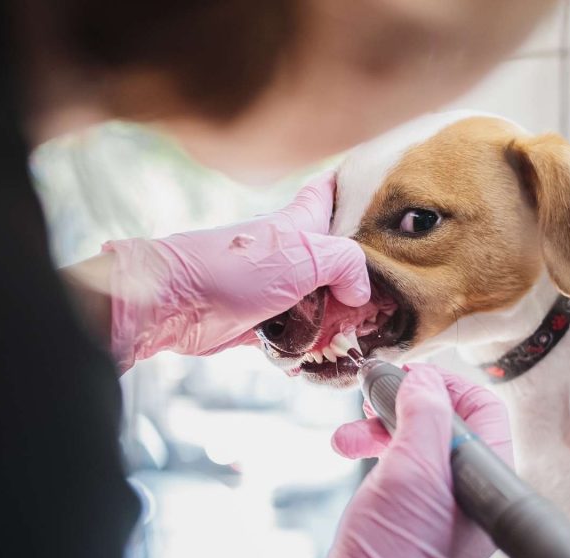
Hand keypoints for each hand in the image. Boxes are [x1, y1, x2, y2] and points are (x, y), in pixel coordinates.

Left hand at [104, 172, 369, 371]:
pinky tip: (330, 358)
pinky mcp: (266, 321)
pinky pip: (302, 334)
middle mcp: (293, 252)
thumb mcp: (305, 254)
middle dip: (365, 277)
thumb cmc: (234, 269)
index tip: (383, 191)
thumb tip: (361, 293)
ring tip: (367, 336)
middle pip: (339, 259)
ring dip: (342, 320)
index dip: (355, 187)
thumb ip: (347, 264)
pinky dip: (316, 346)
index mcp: (302, 222)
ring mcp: (280, 287)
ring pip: (325, 300)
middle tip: (393, 296)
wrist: (176, 304)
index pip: (331, 191)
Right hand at [323, 364, 512, 557]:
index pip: (483, 408)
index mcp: (486, 481)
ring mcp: (438, 504)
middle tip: (376, 397)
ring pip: (415, 443)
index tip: (410, 376)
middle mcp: (468, 491)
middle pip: (445, 422)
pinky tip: (348, 448)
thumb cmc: (396, 553)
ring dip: (377, 427)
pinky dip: (370, 451)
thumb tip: (424, 379)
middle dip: (403, 405)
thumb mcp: (413, 468)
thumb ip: (424, 414)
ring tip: (351, 433)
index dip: (445, 384)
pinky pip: (396, 468)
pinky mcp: (408, 514)